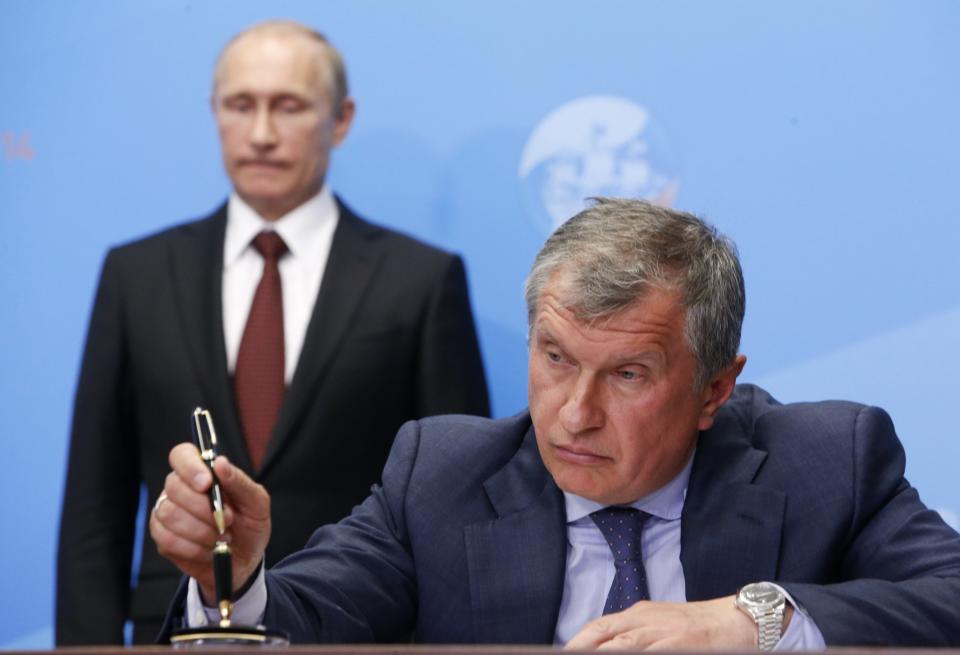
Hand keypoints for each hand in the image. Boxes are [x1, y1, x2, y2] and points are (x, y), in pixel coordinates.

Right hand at [149, 443, 270, 601]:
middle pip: (174, 486)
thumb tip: (220, 463)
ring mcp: (167, 512)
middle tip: (228, 520)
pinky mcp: (162, 538)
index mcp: (203, 473)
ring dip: (201, 530)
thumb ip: (239, 482)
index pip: (181, 455)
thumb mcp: (257, 503)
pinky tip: (209, 549)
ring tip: (221, 536)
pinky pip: (167, 539)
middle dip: (203, 508)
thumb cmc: (250, 525)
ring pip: (169, 514)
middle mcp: (180, 488)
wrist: (244, 561)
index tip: (207, 484)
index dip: (190, 467)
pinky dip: (193, 548)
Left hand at [565, 596, 761, 649]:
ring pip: (621, 647)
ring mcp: (660, 633)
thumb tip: (605, 647)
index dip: (576, 643)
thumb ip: (632, 635)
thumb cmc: (695, 626)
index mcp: (637, 614)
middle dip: (580, 649)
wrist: (736, 620)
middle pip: (601, 636)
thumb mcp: (658, 623)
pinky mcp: (678, 644)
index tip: (562, 652)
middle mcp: (644, 620)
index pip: (597, 628)